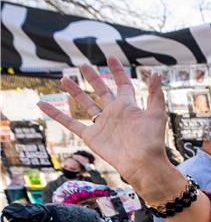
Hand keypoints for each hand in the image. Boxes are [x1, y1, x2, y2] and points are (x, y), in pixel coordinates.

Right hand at [37, 57, 174, 201]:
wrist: (142, 163)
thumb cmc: (151, 140)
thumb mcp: (156, 114)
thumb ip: (155, 94)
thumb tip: (156, 73)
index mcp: (128, 107)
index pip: (122, 85)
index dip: (117, 72)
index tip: (111, 58)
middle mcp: (114, 113)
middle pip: (101, 91)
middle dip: (93, 78)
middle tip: (84, 65)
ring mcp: (101, 124)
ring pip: (85, 104)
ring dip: (75, 92)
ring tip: (64, 78)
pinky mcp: (90, 136)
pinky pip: (70, 122)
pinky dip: (56, 114)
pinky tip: (42, 104)